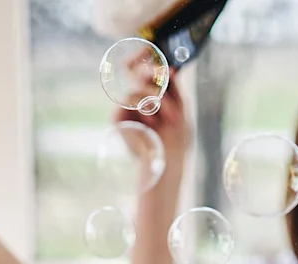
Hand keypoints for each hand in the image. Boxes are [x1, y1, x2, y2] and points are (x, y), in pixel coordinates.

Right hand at [124, 80, 191, 202]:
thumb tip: (170, 68)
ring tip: (171, 118)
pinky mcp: (117, 117)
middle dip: (156, 77)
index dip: (156, 68)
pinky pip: (128, 97)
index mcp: (152, 97)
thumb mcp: (180, 108)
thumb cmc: (176, 138)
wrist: (167, 161)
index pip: (149, 74)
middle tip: (166, 78)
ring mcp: (127, 109)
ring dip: (158, 99)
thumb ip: (174, 88)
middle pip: (140, 75)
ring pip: (138, 86)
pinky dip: (144, 105)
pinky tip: (153, 122)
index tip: (171, 70)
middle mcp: (137, 101)